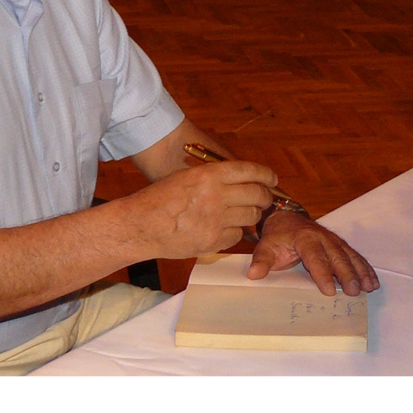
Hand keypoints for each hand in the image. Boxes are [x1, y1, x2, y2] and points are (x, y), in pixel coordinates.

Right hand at [134, 159, 277, 258]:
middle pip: (257, 194)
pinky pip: (237, 236)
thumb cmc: (159, 199)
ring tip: (244, 215)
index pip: (251, 171)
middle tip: (264, 200)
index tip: (272, 179)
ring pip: (251, 216)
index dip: (266, 175)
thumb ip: (214, 177)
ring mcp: (216, 219)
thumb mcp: (186, 176)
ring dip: (251, 216)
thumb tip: (240, 179)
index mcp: (210, 174)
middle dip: (265, 197)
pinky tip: (223, 230)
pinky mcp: (213, 241)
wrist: (140, 226)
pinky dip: (234, 233)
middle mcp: (217, 195)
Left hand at [249, 211, 380, 296]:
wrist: (287, 218)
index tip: (329, 290)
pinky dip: (365, 268)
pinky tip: (373, 281)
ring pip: (350, 256)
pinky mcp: (340, 245)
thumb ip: (261, 260)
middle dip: (347, 275)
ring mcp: (334, 241)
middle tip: (354, 291)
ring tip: (369, 287)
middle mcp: (323, 238)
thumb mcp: (266, 246)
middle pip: (337, 257)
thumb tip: (254, 275)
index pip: (315, 257)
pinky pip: (355, 256)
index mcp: (305, 238)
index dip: (322, 273)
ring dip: (360, 272)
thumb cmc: (277, 236)